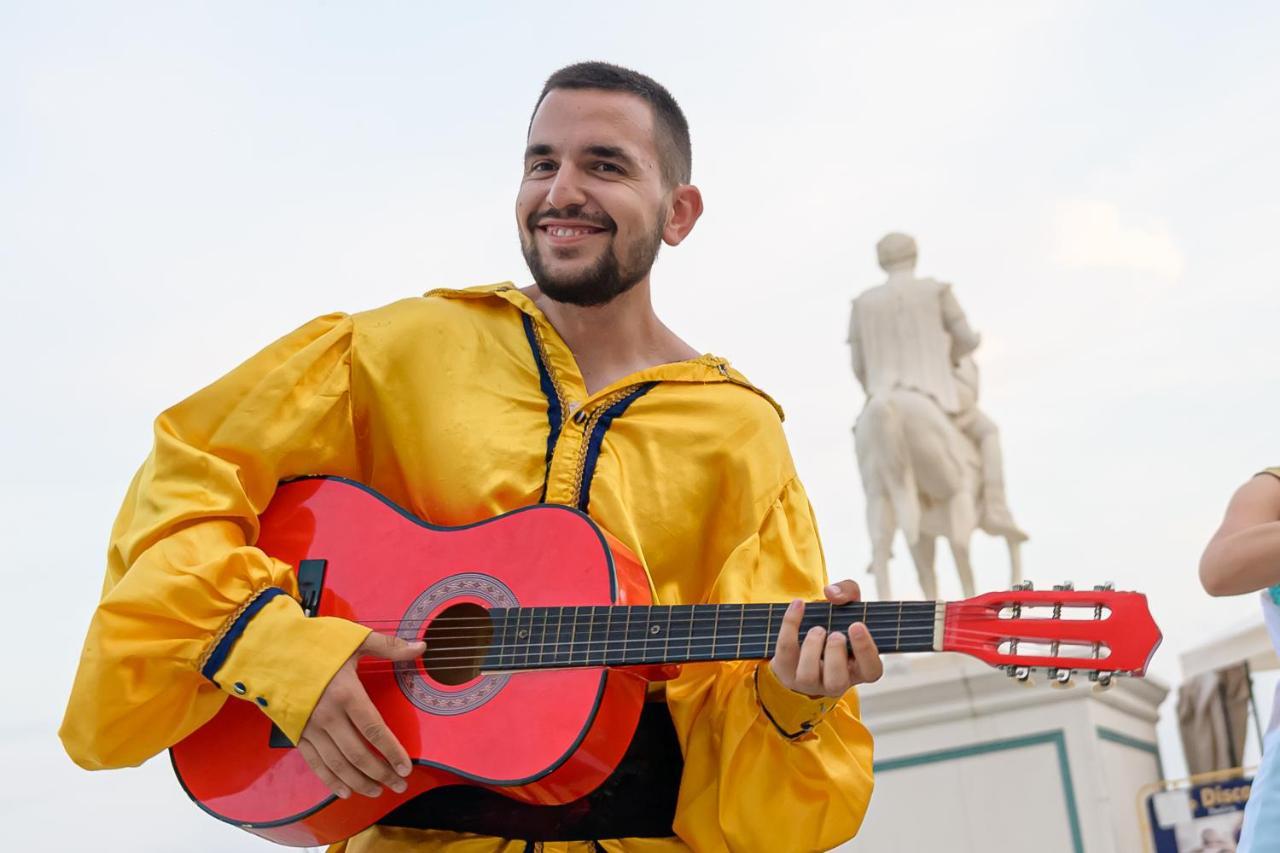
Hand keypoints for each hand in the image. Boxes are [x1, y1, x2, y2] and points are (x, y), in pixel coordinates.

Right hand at [296, 632, 425, 798]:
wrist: (268, 649)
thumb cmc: (314, 641)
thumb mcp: (354, 638)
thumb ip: (389, 647)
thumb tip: (420, 648)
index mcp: (346, 693)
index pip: (375, 731)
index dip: (392, 752)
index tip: (406, 768)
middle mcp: (328, 716)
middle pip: (358, 754)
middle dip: (381, 773)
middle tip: (399, 785)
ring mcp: (310, 728)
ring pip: (337, 764)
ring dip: (359, 782)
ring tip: (377, 791)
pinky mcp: (296, 734)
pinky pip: (315, 763)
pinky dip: (331, 780)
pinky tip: (345, 791)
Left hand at [769, 579, 883, 697]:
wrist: (804, 634)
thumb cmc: (834, 623)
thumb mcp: (848, 604)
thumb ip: (847, 591)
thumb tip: (832, 593)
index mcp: (859, 669)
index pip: (871, 671)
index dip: (866, 650)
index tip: (857, 625)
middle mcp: (835, 682)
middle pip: (837, 681)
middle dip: (835, 652)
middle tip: (835, 634)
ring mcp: (809, 682)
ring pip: (808, 676)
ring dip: (812, 647)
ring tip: (818, 629)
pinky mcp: (786, 672)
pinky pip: (786, 651)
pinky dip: (790, 624)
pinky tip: (798, 604)